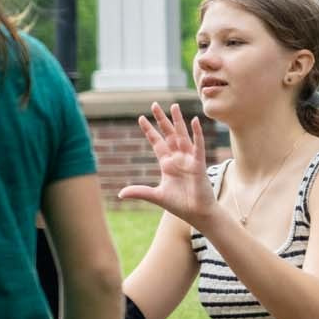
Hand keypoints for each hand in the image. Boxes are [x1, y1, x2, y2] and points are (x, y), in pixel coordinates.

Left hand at [116, 102, 216, 227]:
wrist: (197, 213)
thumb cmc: (180, 204)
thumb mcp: (156, 196)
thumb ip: (139, 192)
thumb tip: (120, 194)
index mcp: (167, 164)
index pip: (157, 143)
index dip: (149, 131)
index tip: (141, 118)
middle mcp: (178, 158)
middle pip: (168, 134)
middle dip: (161, 120)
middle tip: (154, 105)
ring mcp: (189, 159)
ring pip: (182, 136)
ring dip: (178, 121)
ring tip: (173, 106)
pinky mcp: (199, 163)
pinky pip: (197, 146)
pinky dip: (196, 133)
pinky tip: (194, 120)